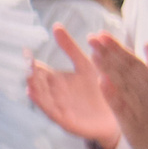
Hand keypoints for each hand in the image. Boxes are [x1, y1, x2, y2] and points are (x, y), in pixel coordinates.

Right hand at [28, 25, 121, 148]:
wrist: (121, 112)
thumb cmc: (101, 87)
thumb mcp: (86, 64)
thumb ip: (69, 47)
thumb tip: (55, 25)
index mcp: (59, 80)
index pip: (40, 70)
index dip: (32, 63)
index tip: (25, 52)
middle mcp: (56, 94)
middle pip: (40, 84)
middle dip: (32, 77)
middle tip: (26, 67)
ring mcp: (61, 109)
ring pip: (44, 99)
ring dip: (37, 92)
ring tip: (30, 82)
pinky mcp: (69, 123)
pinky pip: (54, 114)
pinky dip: (45, 106)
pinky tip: (41, 99)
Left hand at [85, 33, 147, 148]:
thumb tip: (147, 44)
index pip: (133, 60)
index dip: (117, 47)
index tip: (102, 35)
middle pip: (126, 68)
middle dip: (108, 52)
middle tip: (92, 38)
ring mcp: (140, 106)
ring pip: (123, 84)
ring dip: (108, 68)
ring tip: (93, 53)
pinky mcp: (132, 122)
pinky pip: (121, 106)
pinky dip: (112, 93)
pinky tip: (101, 81)